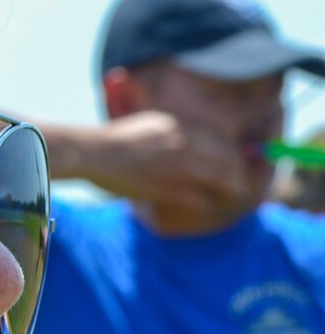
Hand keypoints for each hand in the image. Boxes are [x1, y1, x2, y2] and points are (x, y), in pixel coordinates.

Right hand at [46, 111, 249, 217]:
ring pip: (224, 182)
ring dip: (230, 193)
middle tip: (238, 186)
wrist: (94, 153)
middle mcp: (189, 146)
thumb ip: (174, 131)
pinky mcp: (171, 190)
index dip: (236, 157)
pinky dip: (208, 206)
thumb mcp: (151, 123)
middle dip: (239, 176)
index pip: (225, 143)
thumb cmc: (114, 140)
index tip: (237, 166)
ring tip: (229, 200)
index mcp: (184, 128)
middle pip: (231, 163)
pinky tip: (205, 210)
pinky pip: (203, 201)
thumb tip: (190, 139)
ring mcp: (181, 168)